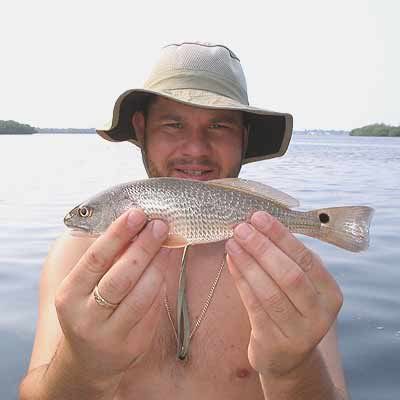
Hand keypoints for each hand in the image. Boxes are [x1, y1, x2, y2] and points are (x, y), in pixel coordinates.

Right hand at [54, 209, 168, 384]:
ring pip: (142, 294)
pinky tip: (168, 265)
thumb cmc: (90, 310)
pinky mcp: (133, 344)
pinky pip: (153, 307)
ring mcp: (110, 334)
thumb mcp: (86, 287)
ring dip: (160, 264)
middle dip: (144, 247)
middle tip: (160, 224)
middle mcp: (87, 316)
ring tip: (169, 241)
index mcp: (70, 295)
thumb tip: (137, 225)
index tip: (137, 214)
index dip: (117, 234)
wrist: (91, 360)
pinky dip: (163, 282)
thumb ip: (106, 260)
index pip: (95, 260)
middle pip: (121, 277)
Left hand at [225, 211, 342, 377]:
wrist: (287, 356)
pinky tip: (231, 262)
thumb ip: (288, 259)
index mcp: (330, 293)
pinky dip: (241, 281)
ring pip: (270, 292)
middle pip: (290, 275)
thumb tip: (259, 225)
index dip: (281, 236)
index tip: (259, 217)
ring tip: (232, 242)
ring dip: (248, 263)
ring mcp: (298, 332)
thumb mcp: (301, 286)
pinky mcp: (274, 343)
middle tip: (241, 228)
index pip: (307, 258)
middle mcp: (319, 314)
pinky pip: (254, 306)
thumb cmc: (292, 309)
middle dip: (263, 248)